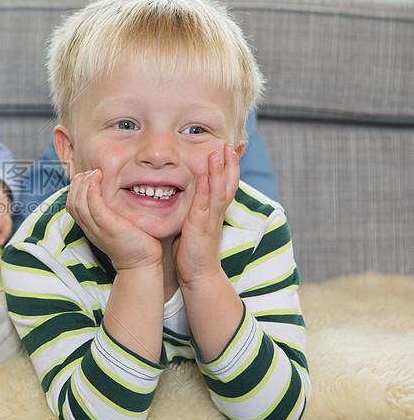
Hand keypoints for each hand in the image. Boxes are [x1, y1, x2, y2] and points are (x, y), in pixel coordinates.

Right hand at [66, 169, 161, 271]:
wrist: (141, 264)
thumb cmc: (133, 242)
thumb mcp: (116, 224)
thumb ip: (110, 211)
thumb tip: (113, 192)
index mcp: (89, 227)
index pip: (71, 204)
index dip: (75, 187)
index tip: (89, 176)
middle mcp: (89, 228)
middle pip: (71, 201)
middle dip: (77, 182)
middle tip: (91, 171)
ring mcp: (97, 228)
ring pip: (78, 203)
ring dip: (84, 183)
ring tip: (95, 173)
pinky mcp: (108, 227)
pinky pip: (93, 207)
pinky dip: (92, 191)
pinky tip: (98, 180)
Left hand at [173, 145, 240, 287]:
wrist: (198, 276)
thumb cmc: (193, 250)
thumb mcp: (194, 224)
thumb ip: (194, 208)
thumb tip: (188, 194)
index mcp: (215, 211)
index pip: (226, 184)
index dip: (230, 167)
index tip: (231, 149)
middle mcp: (216, 213)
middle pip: (229, 184)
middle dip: (230, 163)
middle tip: (229, 144)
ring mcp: (210, 220)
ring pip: (218, 191)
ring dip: (218, 171)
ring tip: (217, 152)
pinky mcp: (199, 228)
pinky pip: (203, 206)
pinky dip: (203, 191)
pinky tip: (202, 177)